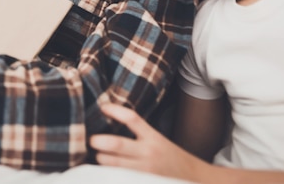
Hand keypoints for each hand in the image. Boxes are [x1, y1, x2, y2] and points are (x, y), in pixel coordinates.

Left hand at [89, 104, 207, 181]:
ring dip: (100, 160)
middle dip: (99, 141)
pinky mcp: (142, 182)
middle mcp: (148, 153)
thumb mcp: (157, 139)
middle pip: (118, 144)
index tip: (103, 107)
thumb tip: (108, 122)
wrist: (193, 178)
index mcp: (153, 137)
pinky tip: (102, 171)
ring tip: (96, 156)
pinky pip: (119, 178)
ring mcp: (144, 171)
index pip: (132, 119)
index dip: (116, 111)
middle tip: (91, 139)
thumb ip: (138, 133)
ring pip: (114, 164)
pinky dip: (108, 174)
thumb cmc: (169, 157)